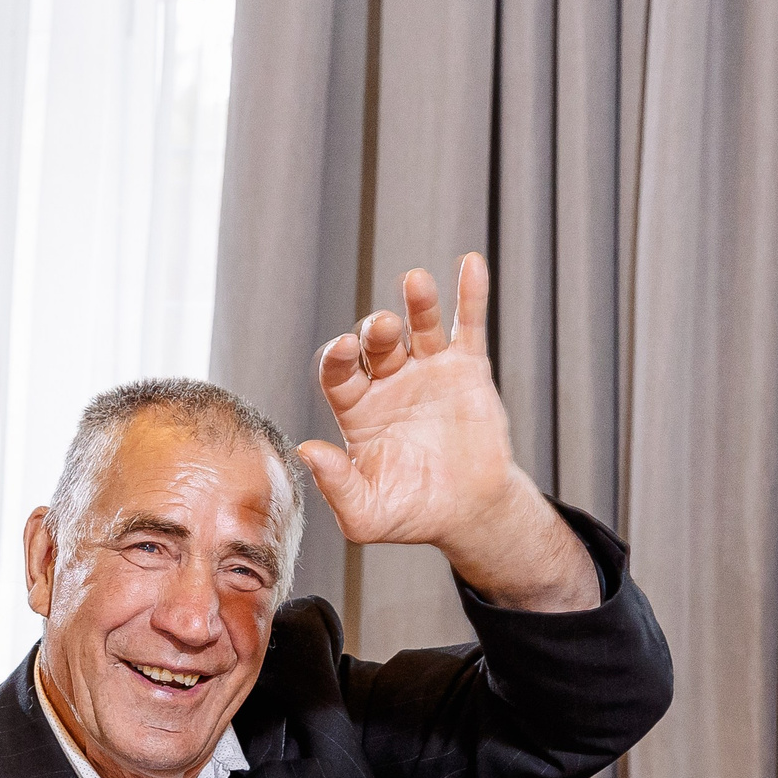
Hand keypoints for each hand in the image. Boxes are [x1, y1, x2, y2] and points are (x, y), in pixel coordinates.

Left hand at [300, 254, 594, 609]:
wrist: (466, 513)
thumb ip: (335, 484)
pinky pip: (468, 325)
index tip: (344, 349)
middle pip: (376, 344)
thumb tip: (307, 450)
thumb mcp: (364, 513)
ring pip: (418, 325)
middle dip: (376, 331)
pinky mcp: (468, 369)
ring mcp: (428, 370)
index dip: (338, 358)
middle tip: (381, 328)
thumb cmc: (409, 513)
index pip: (338, 373)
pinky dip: (470, 294)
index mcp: (356, 409)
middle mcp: (387, 382)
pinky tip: (470, 264)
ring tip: (416, 282)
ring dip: (416, 302)